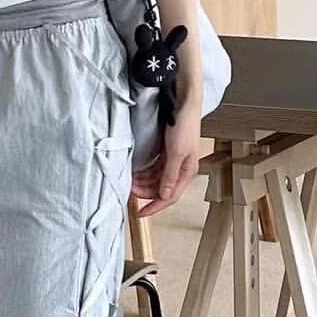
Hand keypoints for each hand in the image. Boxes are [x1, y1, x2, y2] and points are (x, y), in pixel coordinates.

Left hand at [131, 100, 202, 216]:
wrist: (184, 103)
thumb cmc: (184, 125)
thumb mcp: (175, 153)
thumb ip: (169, 175)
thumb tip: (165, 196)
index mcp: (187, 172)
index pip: (170, 197)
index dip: (155, 207)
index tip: (140, 213)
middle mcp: (181, 168)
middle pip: (162, 189)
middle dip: (146, 192)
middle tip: (129, 191)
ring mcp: (174, 159)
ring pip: (157, 179)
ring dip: (144, 182)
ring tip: (129, 181)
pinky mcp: (168, 151)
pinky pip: (155, 168)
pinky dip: (145, 172)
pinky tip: (136, 172)